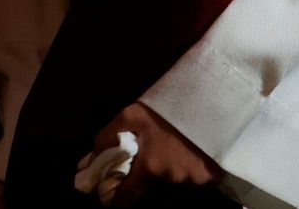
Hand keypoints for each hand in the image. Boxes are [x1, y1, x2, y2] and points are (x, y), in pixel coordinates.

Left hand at [93, 103, 216, 204]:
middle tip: (144, 165)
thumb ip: (106, 139)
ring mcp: (194, 182)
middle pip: (149, 195)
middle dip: (143, 184)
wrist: (208, 99)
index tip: (115, 189)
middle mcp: (171, 181)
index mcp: (150, 168)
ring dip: (166, 178)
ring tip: (168, 156)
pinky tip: (186, 156)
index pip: (126, 200)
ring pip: (171, 189)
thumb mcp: (131, 116)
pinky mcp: (211, 179)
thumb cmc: (167, 108)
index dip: (118, 196)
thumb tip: (87, 164)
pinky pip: (192, 184)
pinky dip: (186, 175)